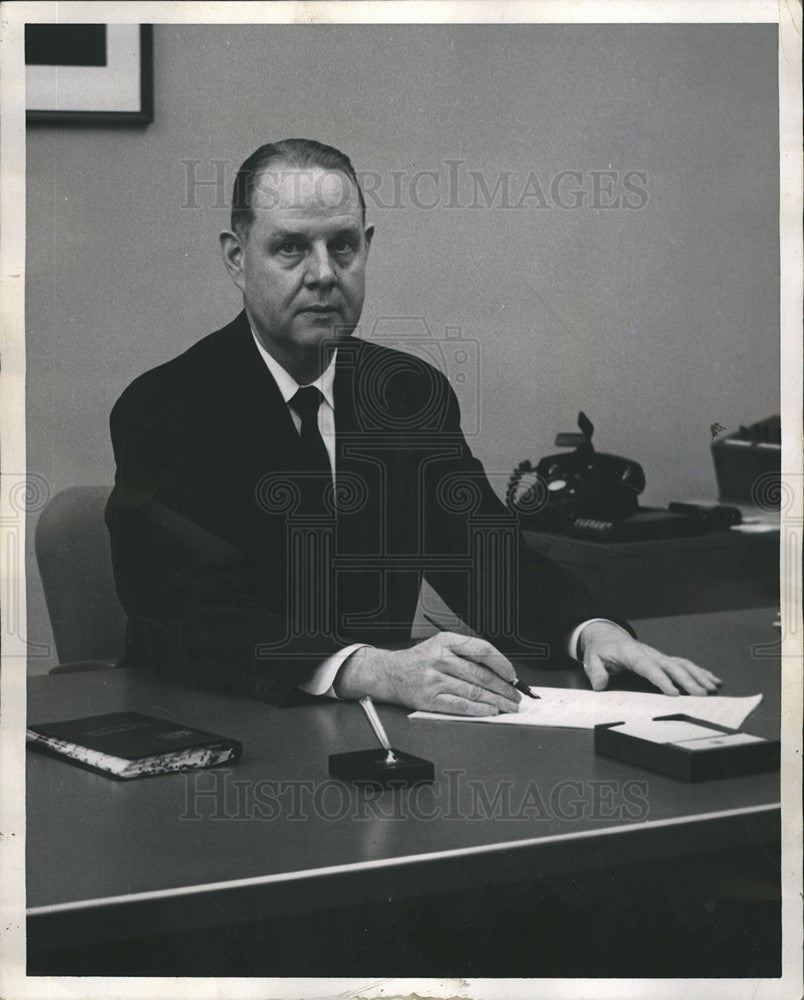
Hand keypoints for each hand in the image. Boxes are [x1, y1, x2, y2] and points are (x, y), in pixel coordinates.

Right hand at [332, 633, 521, 715]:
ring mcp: (434, 679)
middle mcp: (440, 658)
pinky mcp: (429, 698)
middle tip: (516, 695)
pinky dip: (479, 710)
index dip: (502, 664)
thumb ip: (466, 653)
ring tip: (508, 706)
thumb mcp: (441, 645)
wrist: (390, 673)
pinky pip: (460, 706)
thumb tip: (500, 671)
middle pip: (481, 674)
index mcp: (446, 641)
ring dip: (496, 701)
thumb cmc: (421, 660)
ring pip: (474, 692)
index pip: (482, 649)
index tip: (513, 675)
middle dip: (504, 688)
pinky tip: (490, 711)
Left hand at [578, 621, 722, 695]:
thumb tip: (599, 685)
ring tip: (712, 688)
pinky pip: (684, 664)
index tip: (674, 693)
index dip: (662, 680)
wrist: (609, 637)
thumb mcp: (592, 658)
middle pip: (671, 666)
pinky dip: (700, 672)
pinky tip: (712, 680)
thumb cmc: (602, 650)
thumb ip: (595, 671)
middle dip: (687, 681)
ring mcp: (659, 656)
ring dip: (698, 676)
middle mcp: (650, 653)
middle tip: (700, 695)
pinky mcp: (664, 659)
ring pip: (682, 664)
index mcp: (632, 654)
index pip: (648, 667)